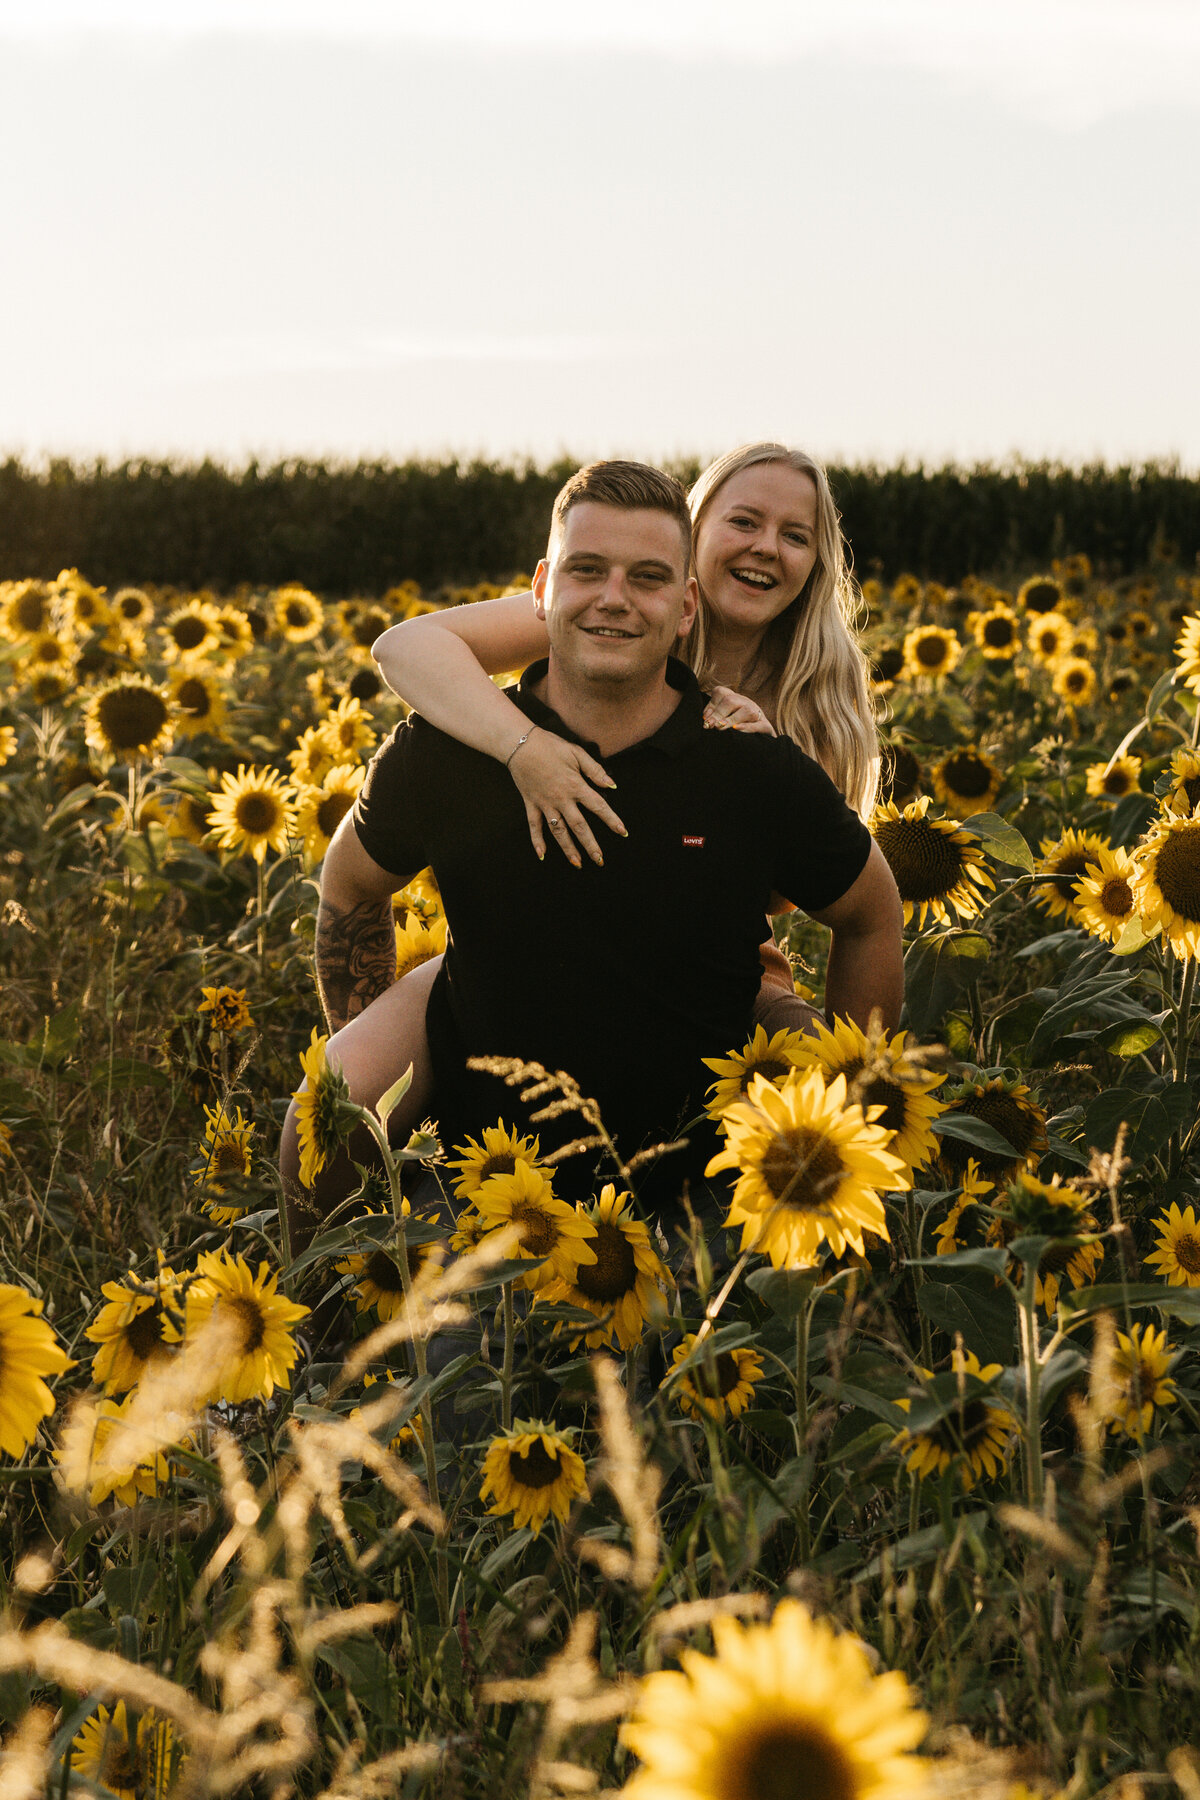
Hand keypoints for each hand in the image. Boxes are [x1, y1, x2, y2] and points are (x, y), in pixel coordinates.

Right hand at [507, 728, 627, 866]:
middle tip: (600, 860)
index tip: (623, 832)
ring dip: (568, 849)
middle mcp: (561, 799)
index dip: (611, 820)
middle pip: (579, 826)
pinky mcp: (530, 804)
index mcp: (575, 785)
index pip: (598, 806)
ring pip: (558, 831)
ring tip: (578, 863)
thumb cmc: (550, 746)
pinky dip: (537, 841)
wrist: (520, 744)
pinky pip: (534, 826)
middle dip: (591, 844)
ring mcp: (545, 803)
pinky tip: (543, 856)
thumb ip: (595, 770)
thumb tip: (611, 785)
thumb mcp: (576, 753)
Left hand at [702, 685, 775, 735]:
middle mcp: (746, 703)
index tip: (705, 719)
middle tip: (710, 725)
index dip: (711, 704)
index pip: (721, 692)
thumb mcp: (726, 719)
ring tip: (720, 727)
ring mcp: (758, 714)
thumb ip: (715, 716)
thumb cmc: (739, 729)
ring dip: (731, 719)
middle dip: (718, 713)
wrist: (764, 742)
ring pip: (746, 710)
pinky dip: (747, 727)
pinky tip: (736, 729)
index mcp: (735, 699)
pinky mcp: (766, 727)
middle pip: (731, 700)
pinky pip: (758, 725)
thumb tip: (706, 718)